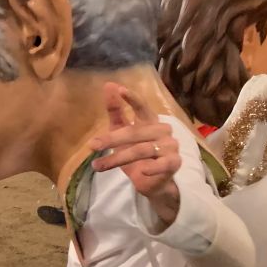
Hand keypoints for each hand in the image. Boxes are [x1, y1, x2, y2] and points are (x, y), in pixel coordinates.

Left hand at [88, 83, 181, 213]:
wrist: (152, 182)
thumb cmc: (136, 154)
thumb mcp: (122, 132)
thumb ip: (116, 111)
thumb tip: (108, 84)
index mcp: (150, 120)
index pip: (142, 107)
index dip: (132, 99)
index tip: (120, 90)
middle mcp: (162, 130)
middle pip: (135, 132)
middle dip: (112, 139)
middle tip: (92, 145)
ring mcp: (170, 146)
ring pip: (141, 150)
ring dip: (117, 158)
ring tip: (97, 166)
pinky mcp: (174, 163)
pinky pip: (162, 164)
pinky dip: (151, 168)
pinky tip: (141, 171)